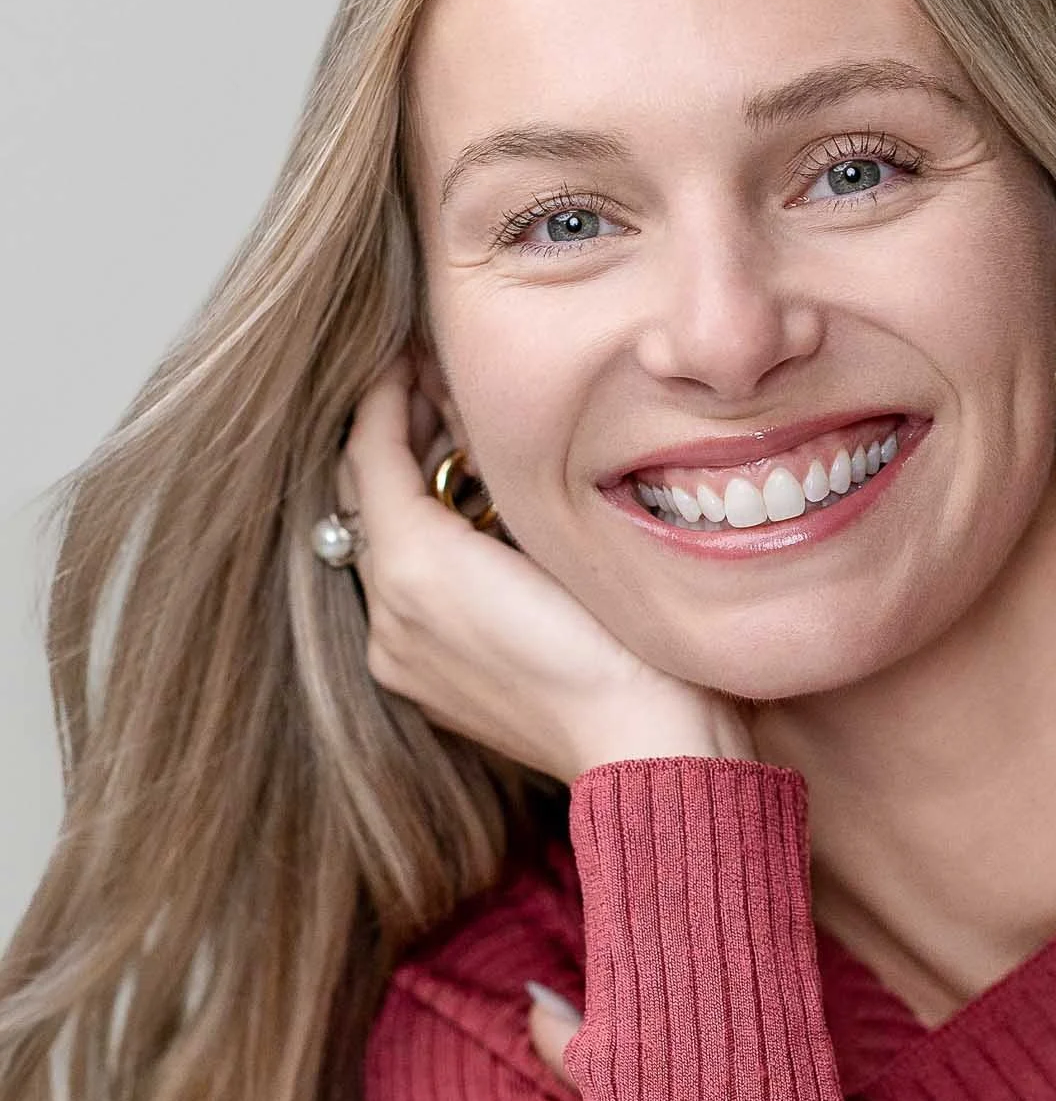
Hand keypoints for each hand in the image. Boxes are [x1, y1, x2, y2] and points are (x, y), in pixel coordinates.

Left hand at [338, 353, 756, 782]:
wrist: (647, 750)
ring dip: (409, 497)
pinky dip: (422, 552)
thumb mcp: (559, 528)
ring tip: (459, 455)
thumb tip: (461, 409)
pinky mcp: (426, 688)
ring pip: (381, 549)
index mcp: (413, 570)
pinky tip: (474, 533)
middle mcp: (387, 617)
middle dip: (394, 439)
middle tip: (434, 389)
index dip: (389, 390)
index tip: (415, 350)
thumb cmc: (628, 640)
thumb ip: (493, 465)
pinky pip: (401, 597)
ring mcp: (402, 659)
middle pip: (364, 500)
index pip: (370, 451)